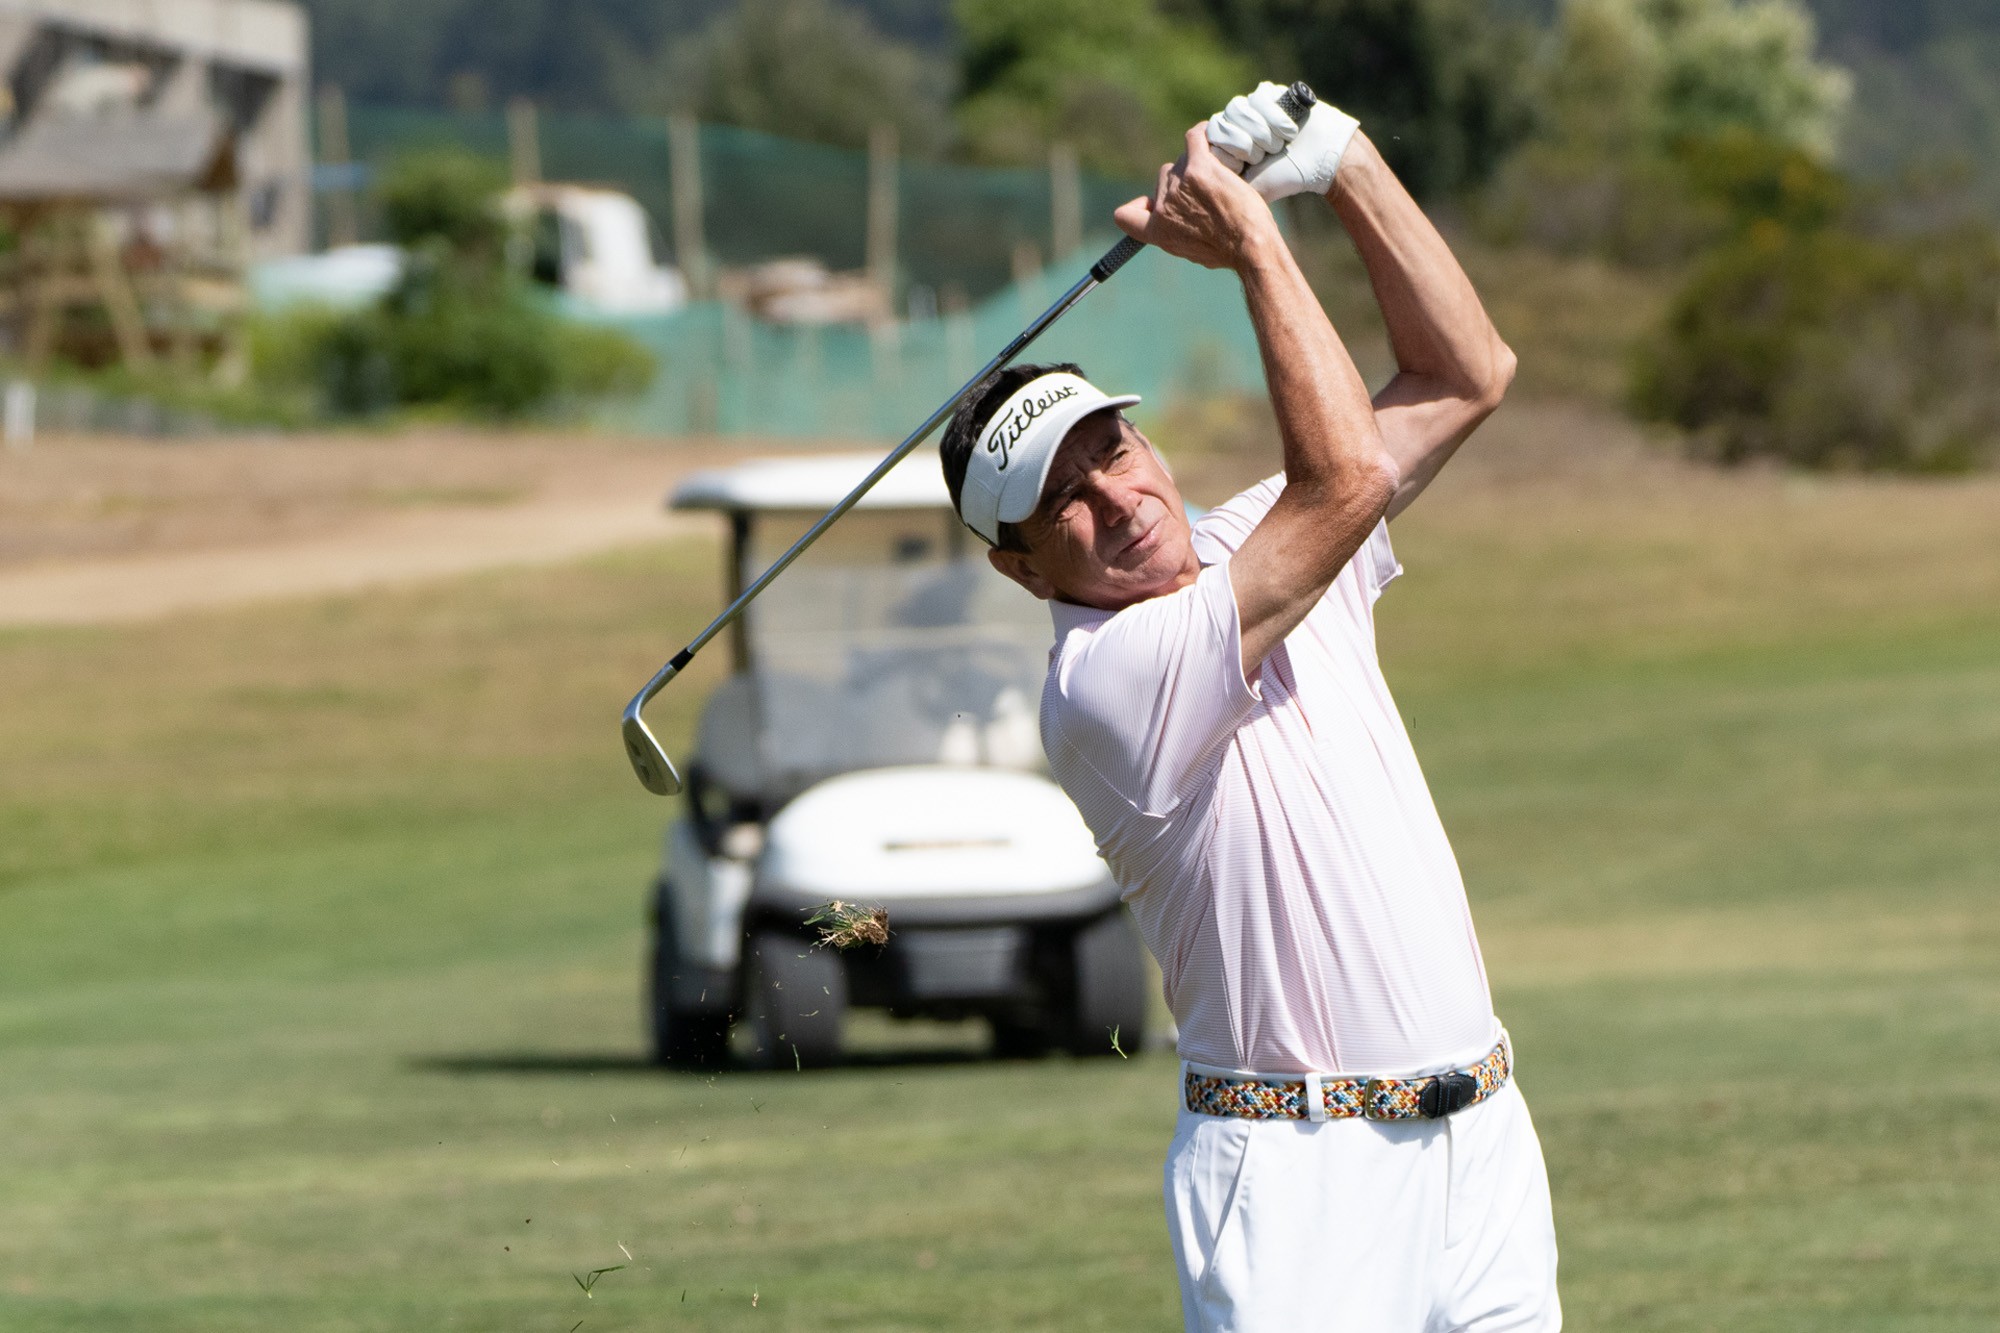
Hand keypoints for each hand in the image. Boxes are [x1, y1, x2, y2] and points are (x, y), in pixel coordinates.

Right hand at [1113, 125, 1276, 271]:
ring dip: (1198, 163)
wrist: (1249, 245)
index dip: (1139, 205)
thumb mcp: (1193, 253)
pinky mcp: (1200, 168)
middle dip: (1183, 181)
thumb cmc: (1230, 253)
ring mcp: (1180, 185)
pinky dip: (1202, 133)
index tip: (1151, 203)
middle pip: (1165, 178)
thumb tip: (1182, 229)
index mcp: (1158, 231)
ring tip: (1221, 175)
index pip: (1125, 216)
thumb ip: (1179, 236)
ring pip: (1183, 161)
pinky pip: (1194, 139)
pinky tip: (1212, 133)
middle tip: (1210, 191)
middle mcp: (1164, 207)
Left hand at [1206, 81, 1359, 201]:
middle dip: (1244, 144)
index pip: (1207, 140)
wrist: (1319, 161)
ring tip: (1278, 144)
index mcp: (1225, 145)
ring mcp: (1249, 106)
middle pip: (1219, 123)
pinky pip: (1259, 98)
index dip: (1226, 153)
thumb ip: (1224, 182)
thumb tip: (1200, 181)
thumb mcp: (1250, 187)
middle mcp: (1233, 123)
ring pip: (1237, 109)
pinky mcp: (1268, 92)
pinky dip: (1275, 118)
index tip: (1246, 166)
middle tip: (1264, 156)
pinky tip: (1289, 130)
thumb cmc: (1285, 176)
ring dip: (1260, 131)